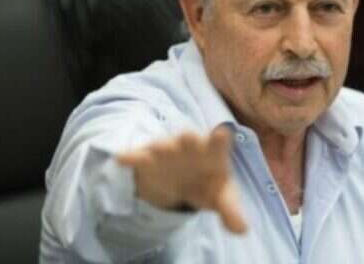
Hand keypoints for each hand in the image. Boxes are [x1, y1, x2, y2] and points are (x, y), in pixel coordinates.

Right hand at [117, 125, 246, 233]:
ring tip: (158, 150)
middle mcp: (189, 146)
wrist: (182, 182)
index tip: (222, 133)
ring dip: (161, 147)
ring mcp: (167, 151)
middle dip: (188, 138)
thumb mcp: (222, 197)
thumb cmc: (208, 183)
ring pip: (163, 145)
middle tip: (188, 138)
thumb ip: (231, 211)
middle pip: (189, 138)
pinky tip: (121, 159)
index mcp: (212, 152)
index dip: (220, 138)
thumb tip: (242, 230)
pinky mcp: (147, 159)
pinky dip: (130, 156)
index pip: (218, 142)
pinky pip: (137, 156)